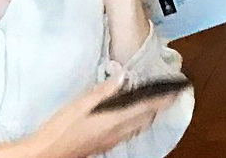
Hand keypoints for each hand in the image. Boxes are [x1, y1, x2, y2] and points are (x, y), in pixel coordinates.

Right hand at [28, 72, 171, 157]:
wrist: (47, 153)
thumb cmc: (61, 128)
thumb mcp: (81, 103)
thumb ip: (104, 90)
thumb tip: (123, 76)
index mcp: (115, 119)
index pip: (148, 107)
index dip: (165, 98)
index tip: (178, 90)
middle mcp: (118, 132)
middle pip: (147, 118)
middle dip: (160, 106)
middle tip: (168, 94)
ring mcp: (112, 141)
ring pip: (139, 127)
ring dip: (149, 115)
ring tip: (155, 104)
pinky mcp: (104, 146)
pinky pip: (128, 133)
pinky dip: (136, 123)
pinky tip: (131, 119)